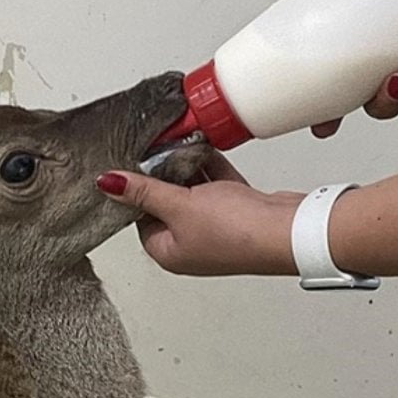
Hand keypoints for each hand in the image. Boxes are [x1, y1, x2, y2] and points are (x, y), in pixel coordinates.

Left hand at [96, 153, 299, 275]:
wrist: (289, 230)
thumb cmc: (237, 233)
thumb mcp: (179, 205)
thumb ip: (143, 191)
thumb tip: (108, 183)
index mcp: (169, 253)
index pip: (139, 218)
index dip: (137, 191)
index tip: (133, 164)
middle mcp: (190, 244)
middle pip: (166, 203)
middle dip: (164, 175)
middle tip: (157, 149)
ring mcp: (215, 229)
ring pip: (193, 192)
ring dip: (189, 168)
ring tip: (181, 144)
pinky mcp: (238, 212)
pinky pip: (217, 186)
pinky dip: (211, 168)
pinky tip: (205, 148)